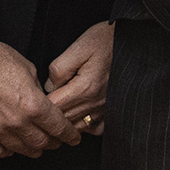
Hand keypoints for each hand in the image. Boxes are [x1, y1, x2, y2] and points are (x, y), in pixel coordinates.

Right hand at [0, 42, 76, 158]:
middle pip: (42, 142)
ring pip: (22, 150)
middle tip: (55, 141)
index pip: (58, 127)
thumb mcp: (28, 70)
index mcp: (33, 104)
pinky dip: (8, 151)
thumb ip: (38, 91)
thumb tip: (44, 103)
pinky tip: (12, 146)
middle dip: (53, 143)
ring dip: (33, 149)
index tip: (74, 138)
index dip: (69, 135)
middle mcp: (17, 121)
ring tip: (36, 146)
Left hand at [43, 21, 115, 136]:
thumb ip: (59, 69)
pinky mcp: (113, 109)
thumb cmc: (106, 40)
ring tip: (57, 113)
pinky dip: (85, 126)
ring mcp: (106, 108)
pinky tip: (80, 116)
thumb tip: (50, 88)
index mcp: (85, 87)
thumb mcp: (78, 47)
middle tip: (40, 108)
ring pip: (78, 128)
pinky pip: (95, 129)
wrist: (135, 41)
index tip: (34, 98)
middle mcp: (96, 102)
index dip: (40, 105)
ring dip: (66, 123)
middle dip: (50, 116)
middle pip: (64, 120)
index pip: (53, 107)